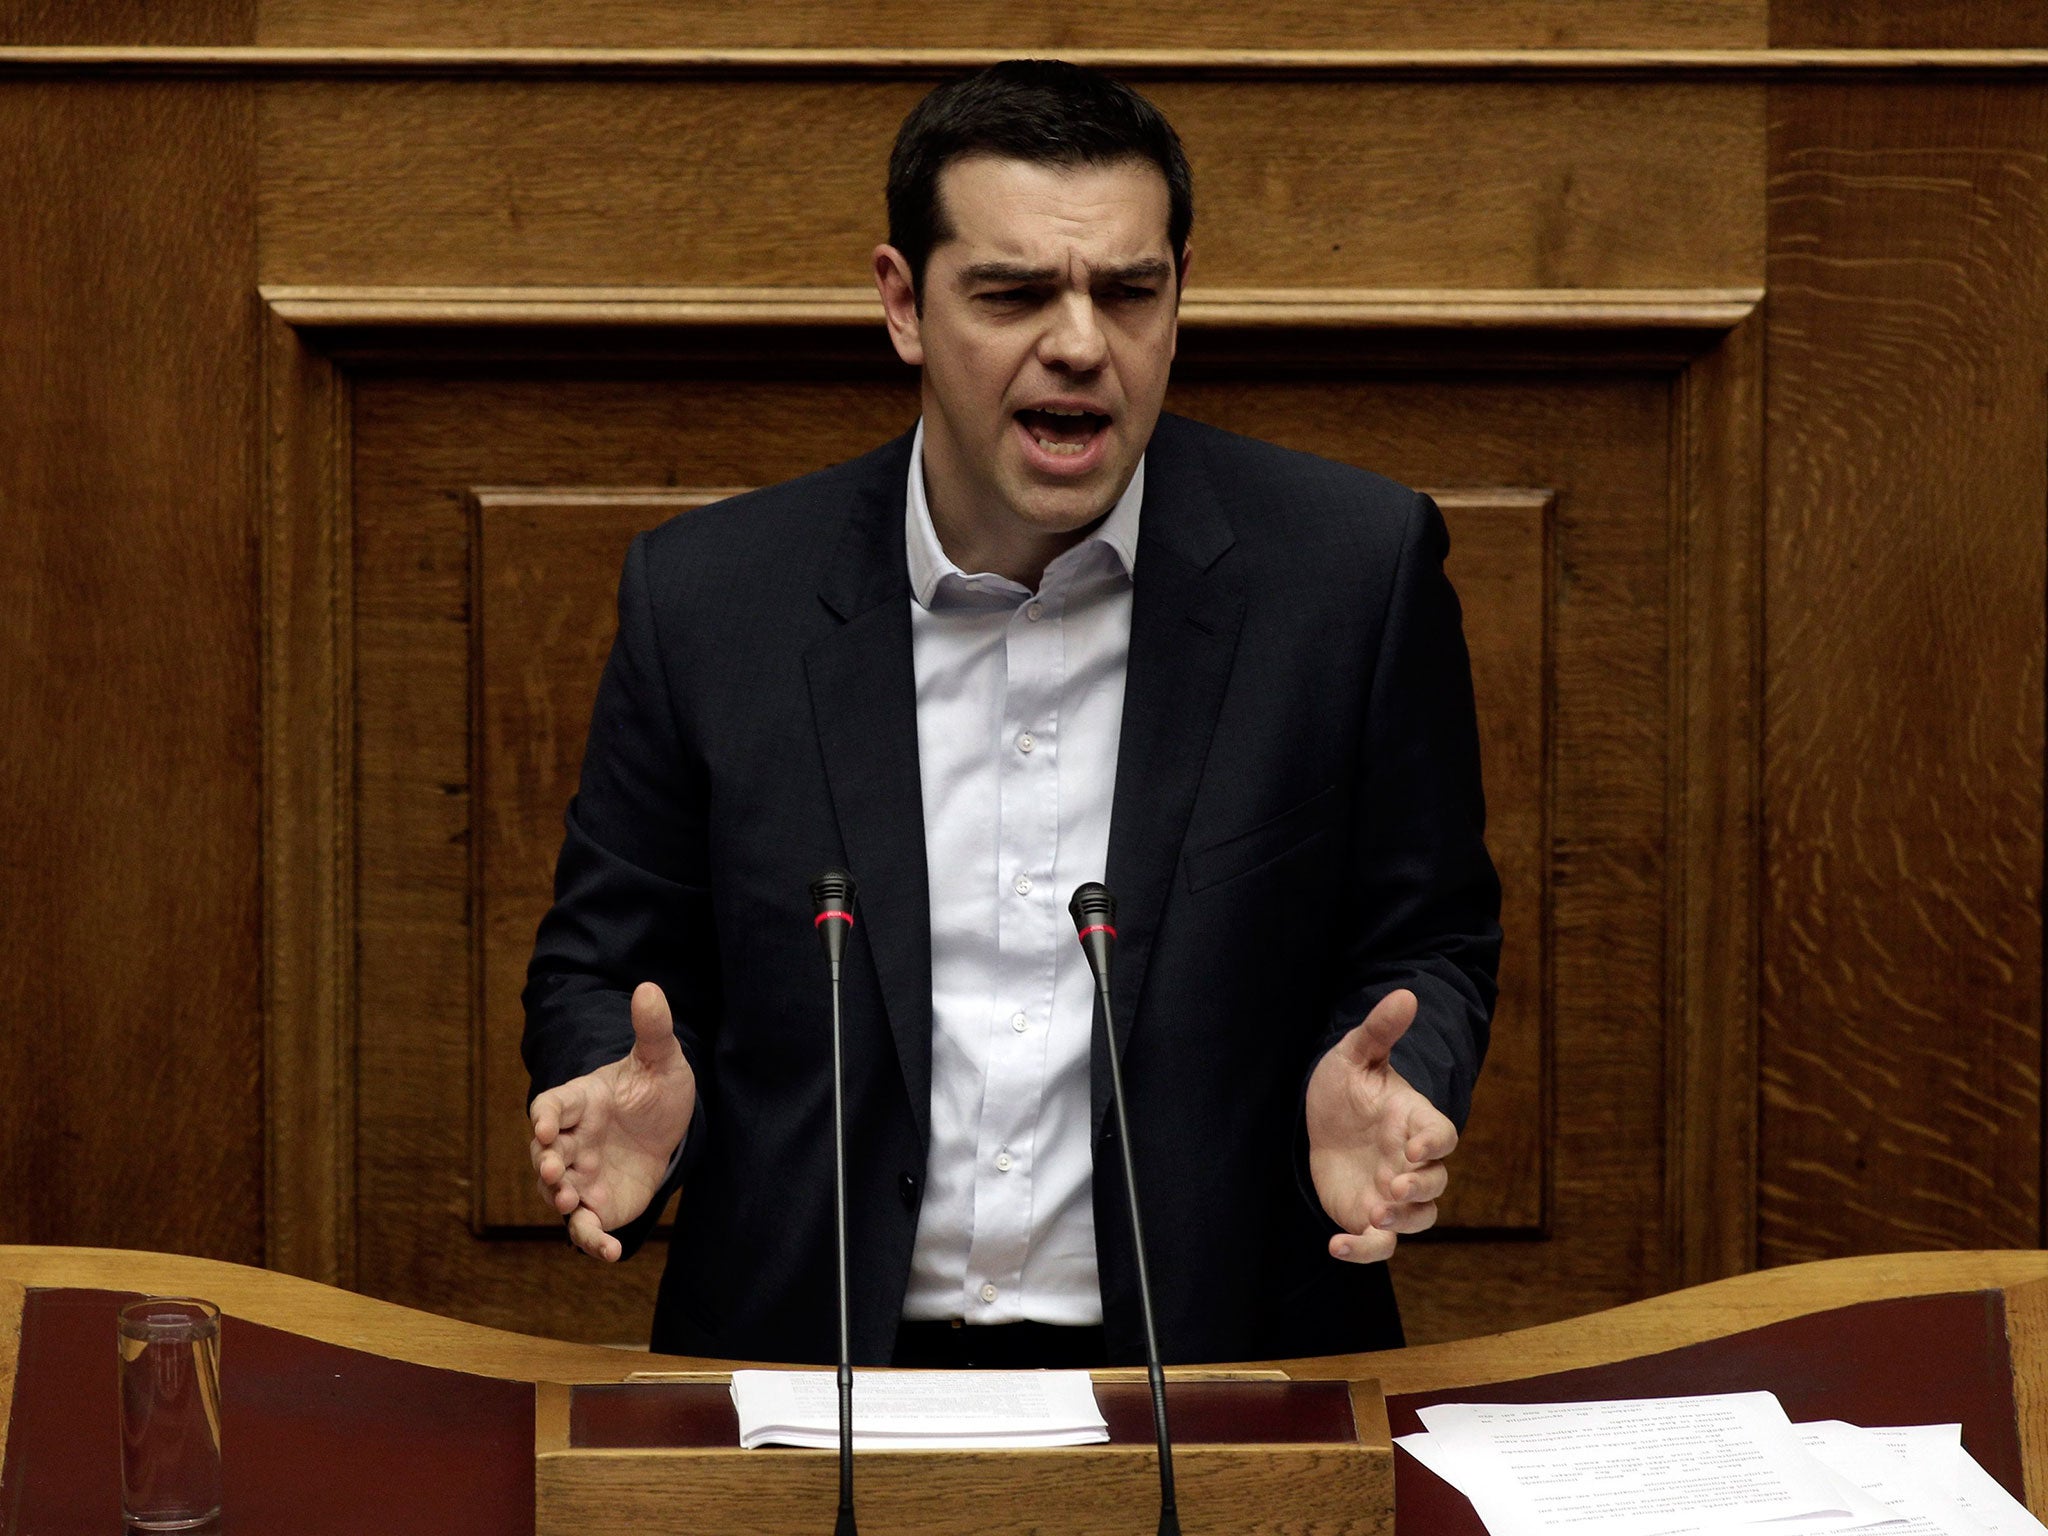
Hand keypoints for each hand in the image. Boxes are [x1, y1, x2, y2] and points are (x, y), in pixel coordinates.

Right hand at [529, 981, 696, 1260]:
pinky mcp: (598, 1204)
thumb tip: (649, 987)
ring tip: (571, 1206)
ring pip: (556, 1193)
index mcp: (578, 1102)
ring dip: (558, 1202)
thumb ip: (652, 1029)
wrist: (672, 1128)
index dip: (543, 1118)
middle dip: (543, 1164)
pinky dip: (591, 1241)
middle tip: (552, 1173)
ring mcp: (580, 1175)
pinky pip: (587, 1227)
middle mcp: (571, 1141)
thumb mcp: (661, 1058)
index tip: (544, 1129)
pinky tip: (608, 1253)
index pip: (549, 1107)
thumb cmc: (656, 1089)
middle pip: (543, 1154)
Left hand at [1305, 988, 1456, 1264]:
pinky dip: (1363, 1250)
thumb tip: (1405, 994)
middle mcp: (1411, 1161)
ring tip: (1373, 1215)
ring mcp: (1394, 1192)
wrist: (1320, 1120)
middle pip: (1437, 1184)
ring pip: (1419, 1219)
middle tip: (1393, 1187)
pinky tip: (1336, 1245)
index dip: (1435, 1144)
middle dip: (1421, 1190)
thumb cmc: (1345, 1086)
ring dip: (1401, 1222)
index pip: (1443, 1135)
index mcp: (1414, 1121)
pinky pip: (1379, 1242)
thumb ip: (1379, 1031)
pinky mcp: (1369, 1216)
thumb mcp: (1355, 1055)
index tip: (1414, 1147)